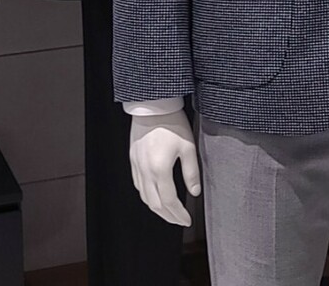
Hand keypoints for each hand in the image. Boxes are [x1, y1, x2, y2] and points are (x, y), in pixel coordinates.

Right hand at [129, 110, 201, 225]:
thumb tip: (194, 192)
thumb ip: (191, 172)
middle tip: (179, 220)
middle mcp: (145, 172)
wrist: (153, 107)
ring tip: (168, 212)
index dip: (178, 214)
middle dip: (168, 216)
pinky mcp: (133, 160)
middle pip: (155, 204)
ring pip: (144, 197)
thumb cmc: (173, 124)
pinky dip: (147, 196)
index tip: (187, 221)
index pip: (170, 201)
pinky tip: (154, 195)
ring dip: (156, 208)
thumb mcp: (188, 147)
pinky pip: (138, 185)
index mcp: (160, 170)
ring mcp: (137, 167)